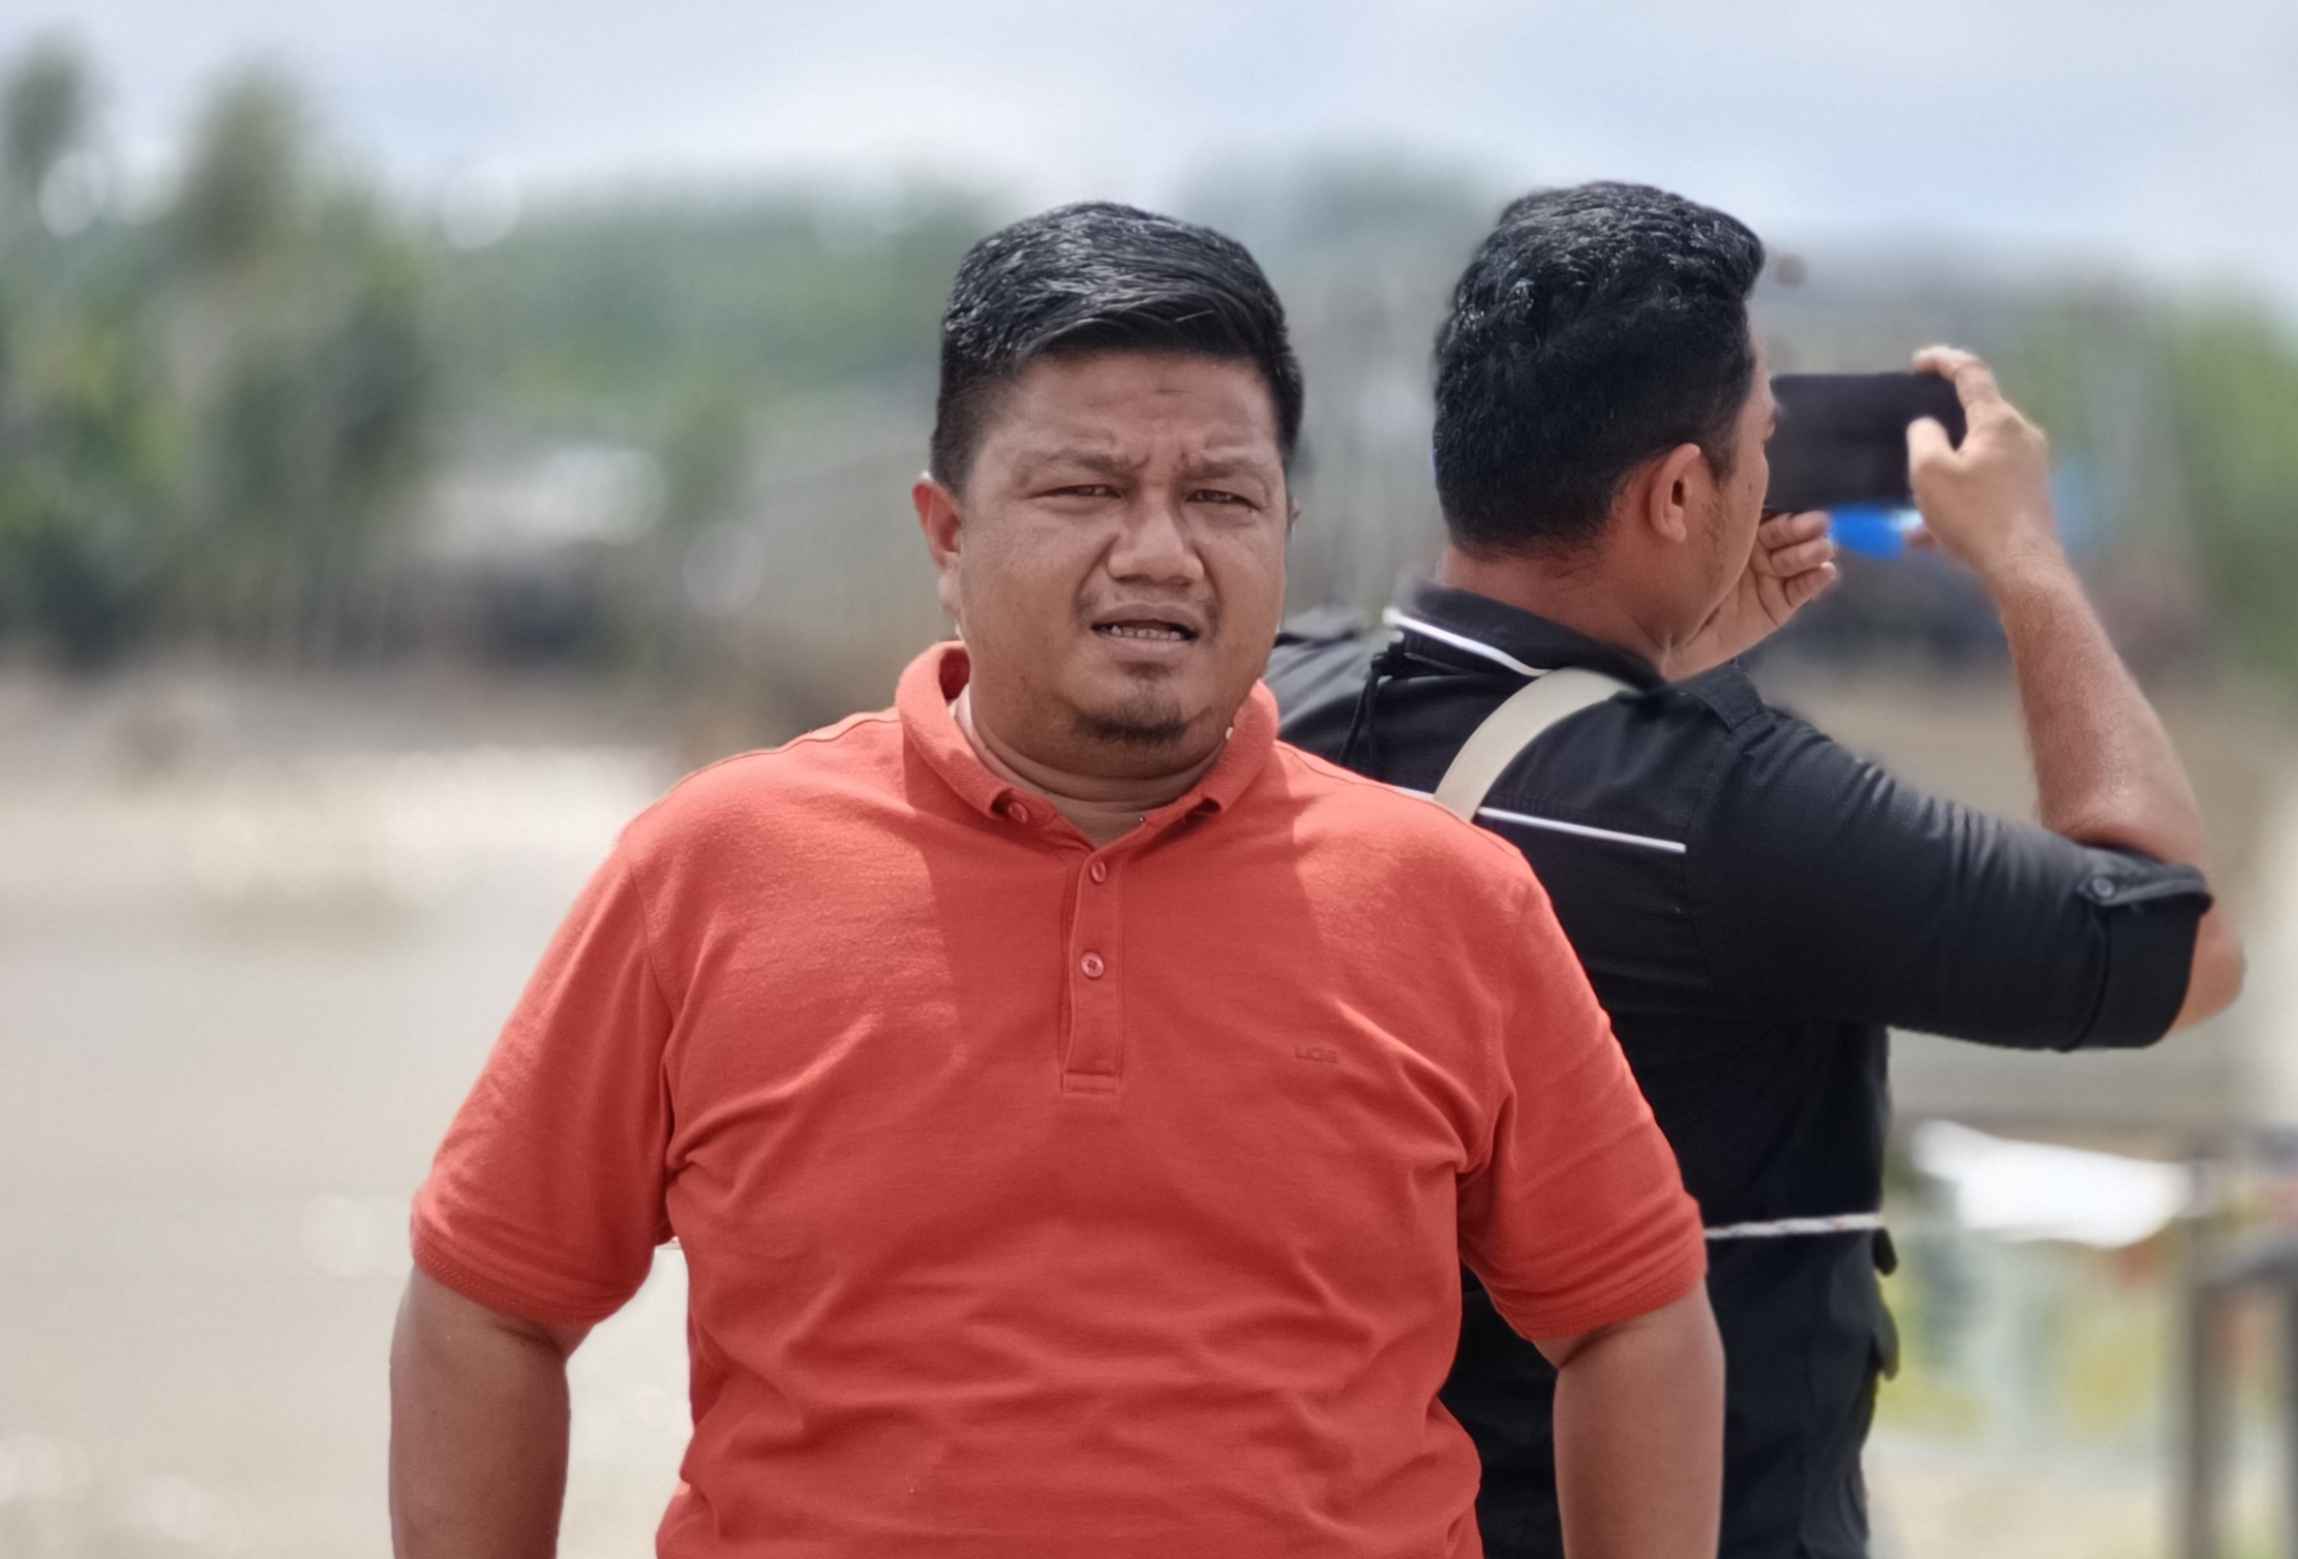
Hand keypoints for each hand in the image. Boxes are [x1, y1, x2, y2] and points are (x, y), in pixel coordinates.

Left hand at [1669, 510, 1836, 676]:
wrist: (1668, 634)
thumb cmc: (1677, 582)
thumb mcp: (1698, 546)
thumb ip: (1725, 522)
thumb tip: (1741, 482)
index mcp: (1734, 532)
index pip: (1767, 517)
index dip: (1785, 515)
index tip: (1801, 511)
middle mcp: (1755, 553)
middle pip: (1786, 536)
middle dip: (1804, 530)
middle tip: (1820, 525)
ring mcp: (1768, 580)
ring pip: (1797, 561)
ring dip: (1812, 553)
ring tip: (1823, 549)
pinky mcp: (1777, 608)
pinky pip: (1800, 591)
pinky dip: (1815, 581)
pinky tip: (1825, 572)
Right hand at [1905, 345, 2062, 581]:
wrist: (2022, 566)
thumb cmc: (1973, 514)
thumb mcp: (1930, 472)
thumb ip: (1923, 437)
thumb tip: (1927, 426)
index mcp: (1998, 421)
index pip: (1971, 373)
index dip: (1943, 360)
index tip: (1918, 363)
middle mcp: (2021, 435)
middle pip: (1978, 414)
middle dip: (1944, 422)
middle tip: (1914, 432)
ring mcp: (2031, 465)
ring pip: (1980, 454)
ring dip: (1948, 469)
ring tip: (1916, 497)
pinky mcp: (2031, 493)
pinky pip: (1987, 483)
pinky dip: (1960, 495)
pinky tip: (1930, 534)